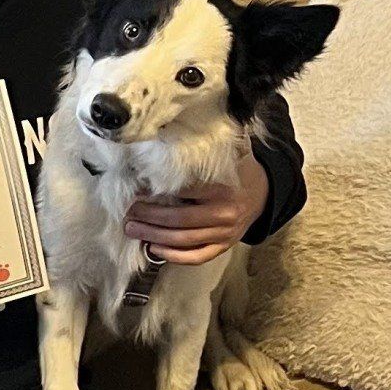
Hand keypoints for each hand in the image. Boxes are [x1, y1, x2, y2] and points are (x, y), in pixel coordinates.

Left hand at [125, 150, 267, 265]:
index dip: (156, 191)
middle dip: (149, 217)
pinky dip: (173, 256)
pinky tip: (154, 248)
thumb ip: (207, 146)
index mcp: (223, 188)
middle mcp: (224, 213)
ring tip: (132, 229)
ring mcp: (224, 234)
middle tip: (128, 213)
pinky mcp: (223, 247)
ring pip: (183, 240)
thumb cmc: (237, 171)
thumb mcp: (228, 154)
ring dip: (153, 236)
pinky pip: (196, 257)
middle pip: (179, 219)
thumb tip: (174, 132)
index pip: (184, 191)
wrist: (262, 194)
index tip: (136, 189)